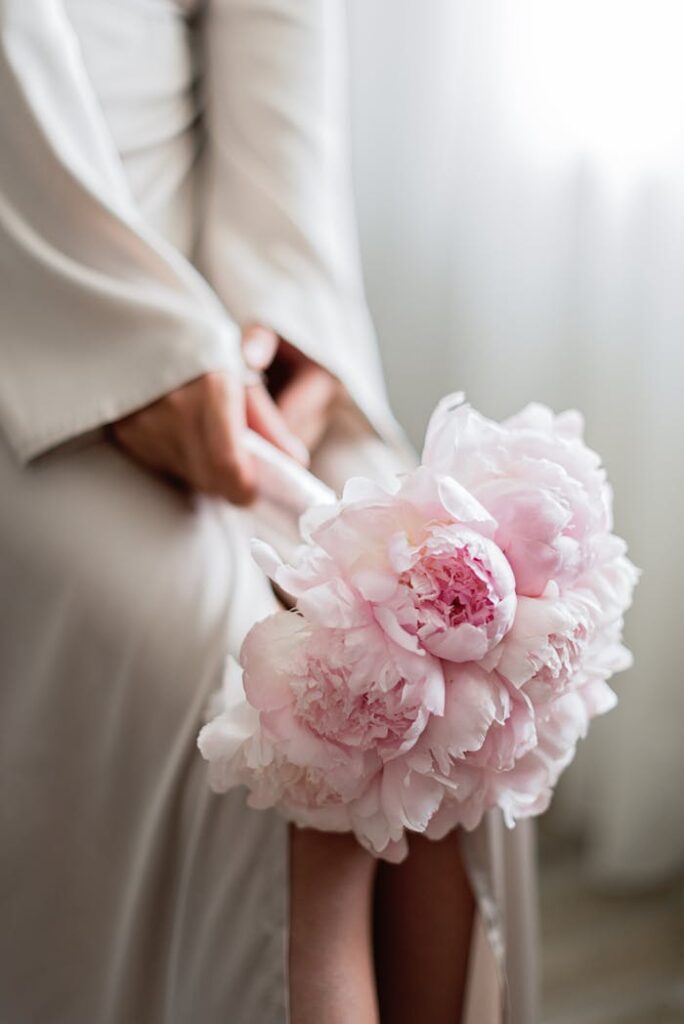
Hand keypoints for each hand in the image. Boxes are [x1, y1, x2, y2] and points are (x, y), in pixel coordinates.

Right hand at [112, 325, 336, 504]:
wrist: (141, 333)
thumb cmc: (205, 353)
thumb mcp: (243, 378)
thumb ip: (270, 425)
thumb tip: (297, 463)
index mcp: (212, 388)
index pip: (229, 465)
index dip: (245, 488)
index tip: (253, 492)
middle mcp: (176, 408)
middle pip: (210, 478)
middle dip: (229, 481)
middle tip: (238, 465)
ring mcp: (146, 423)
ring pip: (188, 475)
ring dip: (204, 470)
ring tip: (206, 436)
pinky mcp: (126, 434)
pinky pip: (164, 465)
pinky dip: (179, 460)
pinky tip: (180, 433)